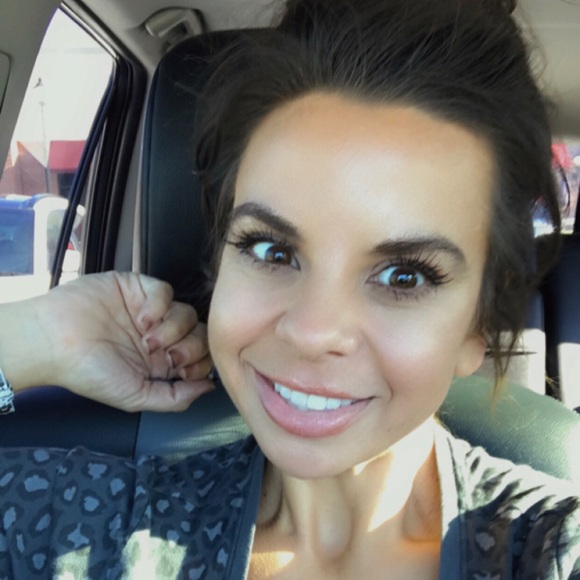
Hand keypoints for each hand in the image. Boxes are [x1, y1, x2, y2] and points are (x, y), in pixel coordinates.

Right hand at [19, 272, 213, 411]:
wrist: (52, 342)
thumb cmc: (88, 372)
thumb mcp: (135, 396)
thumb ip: (174, 398)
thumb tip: (208, 389)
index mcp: (161, 362)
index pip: (200, 357)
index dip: (200, 363)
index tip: (181, 370)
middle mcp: (160, 336)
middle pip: (199, 333)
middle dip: (190, 346)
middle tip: (166, 355)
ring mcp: (150, 311)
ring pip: (187, 312)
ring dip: (173, 327)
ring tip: (146, 338)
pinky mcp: (137, 287)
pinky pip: (166, 291)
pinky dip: (160, 305)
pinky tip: (141, 318)